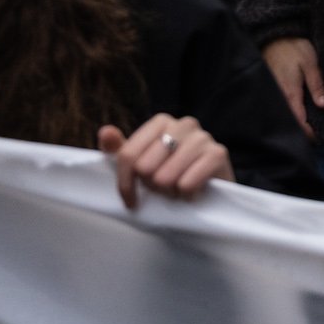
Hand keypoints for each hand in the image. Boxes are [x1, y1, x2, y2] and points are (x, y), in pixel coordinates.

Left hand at [99, 115, 234, 207]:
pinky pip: (186, 184)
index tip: (131, 201)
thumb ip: (121, 150)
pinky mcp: (218, 154)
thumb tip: (105, 132)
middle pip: (145, 167)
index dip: (125, 184)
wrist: (212, 193)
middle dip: (152, 186)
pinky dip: (186, 195)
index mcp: (161, 122)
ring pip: (165, 177)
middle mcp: (184, 123)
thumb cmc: (172, 176)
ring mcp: (203, 137)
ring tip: (178, 190)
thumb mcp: (142, 165)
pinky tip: (192, 192)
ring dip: (169, 192)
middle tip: (164, 188)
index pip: (128, 155)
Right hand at [264, 36, 323, 133]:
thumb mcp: (310, 64)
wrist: (276, 36)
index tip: (321, 137)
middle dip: (304, 131)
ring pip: (286, 116)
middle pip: (291, 123)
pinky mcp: (273, 90)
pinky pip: (282, 107)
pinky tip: (302, 111)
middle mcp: (279, 97)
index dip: (310, 133)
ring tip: (313, 124)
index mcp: (290, 93)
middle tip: (320, 134)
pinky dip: (292, 113)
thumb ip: (317, 85)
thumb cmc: (295, 48)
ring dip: (298, 122)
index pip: (299, 122)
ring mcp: (274, 94)